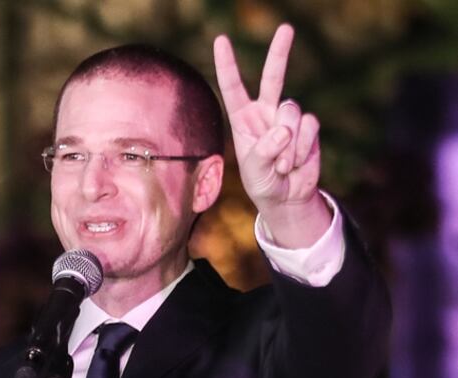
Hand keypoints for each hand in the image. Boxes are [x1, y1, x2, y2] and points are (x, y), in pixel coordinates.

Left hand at [214, 24, 325, 231]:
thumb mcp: (254, 171)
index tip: (221, 40)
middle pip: (273, 77)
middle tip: (286, 27)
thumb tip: (284, 129)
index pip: (233, 87)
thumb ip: (263, 150)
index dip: (227, 64)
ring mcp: (288, 118)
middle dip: (280, 52)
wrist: (287, 197)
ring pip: (291, 112)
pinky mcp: (308, 127)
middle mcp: (265, 113)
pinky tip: (296, 163)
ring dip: (287, 144)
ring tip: (281, 165)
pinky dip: (301, 148)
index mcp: (243, 119)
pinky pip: (308, 127)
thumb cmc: (262, 183)